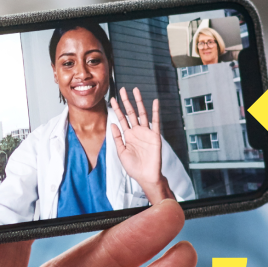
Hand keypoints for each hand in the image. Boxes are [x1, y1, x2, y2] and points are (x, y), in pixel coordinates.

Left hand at [109, 87, 172, 202]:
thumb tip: (112, 124)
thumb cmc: (134, 167)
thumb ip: (117, 138)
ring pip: (142, 114)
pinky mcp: (155, 136)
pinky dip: (155, 112)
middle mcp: (137, 132)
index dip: (116, 109)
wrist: (146, 176)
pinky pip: (156, 122)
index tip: (111, 99)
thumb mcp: (121, 152)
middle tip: (122, 89)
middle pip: (131, 113)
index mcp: (128, 135)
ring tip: (135, 91)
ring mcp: (146, 133)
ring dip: (139, 102)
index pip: (121, 119)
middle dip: (126, 101)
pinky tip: (154, 102)